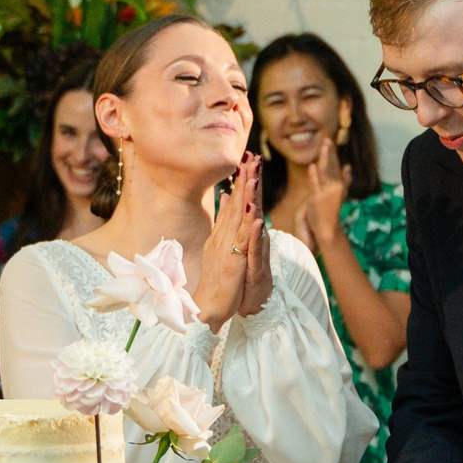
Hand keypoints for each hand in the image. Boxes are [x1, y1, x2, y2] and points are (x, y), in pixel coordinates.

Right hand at [192, 156, 272, 326]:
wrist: (207, 305)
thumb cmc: (216, 278)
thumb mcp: (220, 245)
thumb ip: (224, 221)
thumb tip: (226, 196)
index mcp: (223, 232)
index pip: (234, 201)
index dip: (241, 180)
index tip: (249, 159)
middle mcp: (224, 236)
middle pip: (236, 204)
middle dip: (245, 180)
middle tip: (252, 157)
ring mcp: (227, 248)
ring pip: (239, 218)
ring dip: (246, 197)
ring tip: (253, 176)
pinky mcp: (233, 263)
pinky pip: (242, 243)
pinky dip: (249, 228)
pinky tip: (255, 214)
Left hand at [305, 143, 348, 246]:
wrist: (328, 228)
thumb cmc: (331, 211)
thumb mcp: (341, 194)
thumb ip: (346, 180)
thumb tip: (348, 166)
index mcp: (338, 183)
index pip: (335, 165)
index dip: (332, 153)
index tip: (329, 141)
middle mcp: (334, 186)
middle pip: (331, 165)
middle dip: (329, 152)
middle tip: (327, 138)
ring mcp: (326, 192)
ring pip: (325, 171)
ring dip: (325, 158)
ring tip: (324, 145)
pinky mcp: (317, 198)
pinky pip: (315, 184)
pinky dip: (313, 176)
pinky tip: (312, 166)